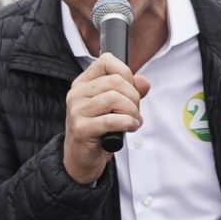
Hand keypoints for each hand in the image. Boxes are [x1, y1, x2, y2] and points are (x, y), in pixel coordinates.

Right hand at [62, 55, 148, 184]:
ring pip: (115, 98)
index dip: (126, 73)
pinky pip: (112, 120)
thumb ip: (131, 91)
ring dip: (132, 112)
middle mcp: (77, 93)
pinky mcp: (81, 128)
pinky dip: (128, 123)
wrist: (82, 158)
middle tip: (135, 112)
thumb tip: (143, 82)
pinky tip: (130, 127)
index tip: (131, 90)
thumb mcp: (115, 106)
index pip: (106, 61)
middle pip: (115, 81)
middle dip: (134, 97)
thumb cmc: (99, 130)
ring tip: (133, 121)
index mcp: (83, 83)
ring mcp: (77, 110)